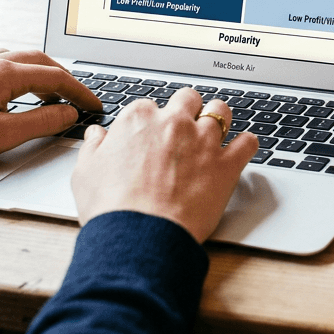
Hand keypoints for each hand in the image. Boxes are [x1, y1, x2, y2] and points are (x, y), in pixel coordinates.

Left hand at [0, 50, 103, 172]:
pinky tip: (15, 90)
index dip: (80, 92)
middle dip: (64, 78)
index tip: (94, 105)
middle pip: (39, 60)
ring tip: (52, 94)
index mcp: (4, 73)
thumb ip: (42, 122)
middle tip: (79, 98)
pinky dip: (19, 74)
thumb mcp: (2, 135)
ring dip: (41, 73)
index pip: (55, 76)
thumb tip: (67, 113)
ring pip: (18, 59)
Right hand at [71, 88, 257, 240]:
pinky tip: (240, 150)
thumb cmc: (111, 207)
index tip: (151, 135)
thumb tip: (97, 135)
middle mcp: (174, 122)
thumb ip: (94, 147)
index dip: (151, 121)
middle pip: (188, 99)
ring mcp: (203, 141)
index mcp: (139, 120)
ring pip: (220, 111)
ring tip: (215, 130)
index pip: (150, 106)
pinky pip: (247, 142)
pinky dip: (246, 145)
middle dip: (187, 109)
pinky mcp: (227, 164)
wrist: (140, 235)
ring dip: (218, 118)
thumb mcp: (86, 173)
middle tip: (184, 128)